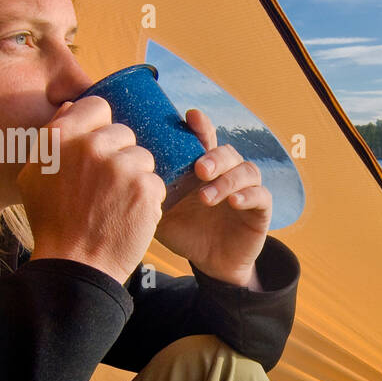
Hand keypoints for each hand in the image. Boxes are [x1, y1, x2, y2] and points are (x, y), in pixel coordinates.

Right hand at [22, 97, 165, 286]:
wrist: (75, 263)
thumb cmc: (53, 222)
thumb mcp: (34, 175)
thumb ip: (53, 137)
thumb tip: (71, 106)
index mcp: (61, 138)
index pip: (98, 106)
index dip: (103, 125)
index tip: (102, 145)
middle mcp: (90, 147)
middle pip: (125, 133)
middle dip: (120, 155)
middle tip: (108, 185)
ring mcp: (120, 166)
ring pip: (143, 157)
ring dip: (136, 177)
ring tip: (118, 202)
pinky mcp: (144, 187)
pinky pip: (157, 182)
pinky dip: (148, 198)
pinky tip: (130, 214)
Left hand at [152, 109, 271, 287]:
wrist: (211, 264)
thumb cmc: (186, 232)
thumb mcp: (162, 211)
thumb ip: (149, 191)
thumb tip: (120, 173)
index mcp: (204, 168)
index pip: (205, 139)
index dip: (201, 126)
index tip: (190, 117)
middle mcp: (227, 174)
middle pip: (228, 152)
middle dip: (214, 157)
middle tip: (198, 169)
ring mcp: (246, 190)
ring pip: (247, 171)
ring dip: (227, 180)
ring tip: (206, 197)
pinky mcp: (260, 210)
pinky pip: (261, 196)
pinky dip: (247, 195)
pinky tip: (232, 202)